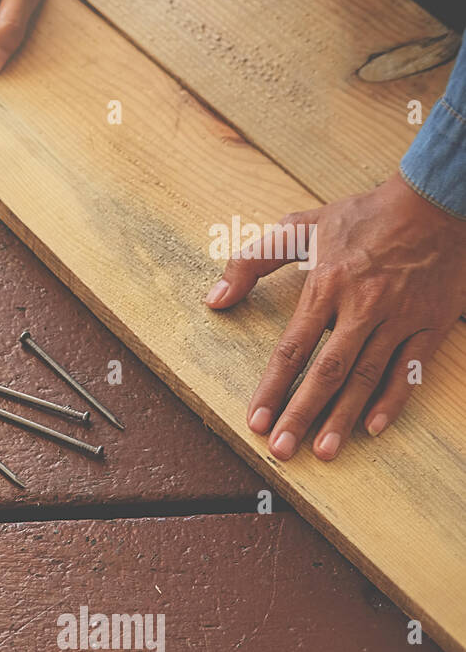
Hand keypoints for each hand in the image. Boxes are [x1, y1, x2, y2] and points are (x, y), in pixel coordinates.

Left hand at [206, 174, 465, 460]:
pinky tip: (373, 428)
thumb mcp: (300, 226)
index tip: (255, 419)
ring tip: (324, 451)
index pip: (292, 348)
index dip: (271, 387)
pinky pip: (411, 369)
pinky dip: (394, 400)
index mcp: (327, 285)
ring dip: (343, 416)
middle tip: (282, 449)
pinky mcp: (431, 323)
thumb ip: (251, 261)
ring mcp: (400, 317)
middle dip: (302, 413)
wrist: (437, 199)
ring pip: (367, 376)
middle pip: (327, 370)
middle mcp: (363, 306)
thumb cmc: (363, 216)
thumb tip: (214, 299)